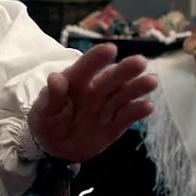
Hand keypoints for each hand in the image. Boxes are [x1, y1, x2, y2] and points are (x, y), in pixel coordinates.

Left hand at [27, 44, 157, 162]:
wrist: (54, 146)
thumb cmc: (48, 120)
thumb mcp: (44, 111)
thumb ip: (51, 96)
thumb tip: (56, 78)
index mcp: (76, 82)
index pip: (86, 67)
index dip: (96, 58)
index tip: (110, 49)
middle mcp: (95, 91)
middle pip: (111, 79)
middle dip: (125, 70)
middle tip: (140, 62)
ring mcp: (106, 108)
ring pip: (124, 95)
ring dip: (137, 87)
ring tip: (151, 80)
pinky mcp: (115, 126)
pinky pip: (127, 117)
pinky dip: (137, 112)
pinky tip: (148, 106)